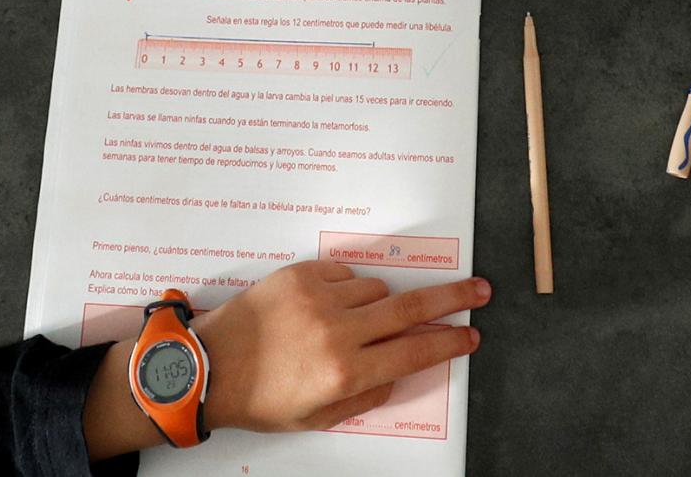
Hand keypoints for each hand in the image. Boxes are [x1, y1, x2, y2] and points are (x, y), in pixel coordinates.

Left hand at [196, 263, 486, 432]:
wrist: (211, 367)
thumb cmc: (262, 398)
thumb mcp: (320, 415)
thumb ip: (368, 395)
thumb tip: (400, 369)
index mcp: (346, 373)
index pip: (416, 352)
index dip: (449, 343)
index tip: (470, 335)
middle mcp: (337, 332)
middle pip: (412, 307)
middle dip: (452, 298)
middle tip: (479, 290)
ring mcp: (319, 298)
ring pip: (377, 290)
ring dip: (378, 303)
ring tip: (350, 322)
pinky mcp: (300, 275)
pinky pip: (345, 274)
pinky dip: (345, 288)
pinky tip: (324, 307)